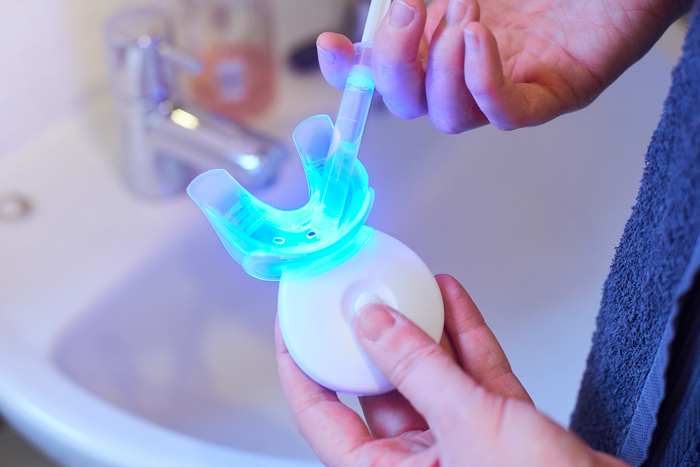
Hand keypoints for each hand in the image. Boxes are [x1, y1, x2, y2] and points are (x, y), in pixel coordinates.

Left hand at [275, 274, 628, 465]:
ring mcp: (458, 441)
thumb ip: (416, 369)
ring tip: (403, 284)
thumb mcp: (466, 426)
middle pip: (376, 388)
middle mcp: (416, 461)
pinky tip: (451, 299)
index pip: (321, 417)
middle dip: (369, 337)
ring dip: (420, 327)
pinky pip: (471, 373)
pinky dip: (463, 335)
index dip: (300, 370)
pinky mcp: (498, 425)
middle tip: (355, 295)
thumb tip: (373, 322)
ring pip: (428, 374)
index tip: (290, 328)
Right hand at [317, 0, 687, 132]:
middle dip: (393, 65)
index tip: (333, 47)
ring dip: (440, 72)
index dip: (351, 69)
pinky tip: (479, 41)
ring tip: (461, 21)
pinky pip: (503, 113)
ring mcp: (510, 83)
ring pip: (448, 116)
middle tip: (407, 15)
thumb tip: (381, 0)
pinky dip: (481, 82)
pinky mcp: (553, 94)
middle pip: (407, 103)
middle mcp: (470, 67)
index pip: (385, 70)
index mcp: (444, 35)